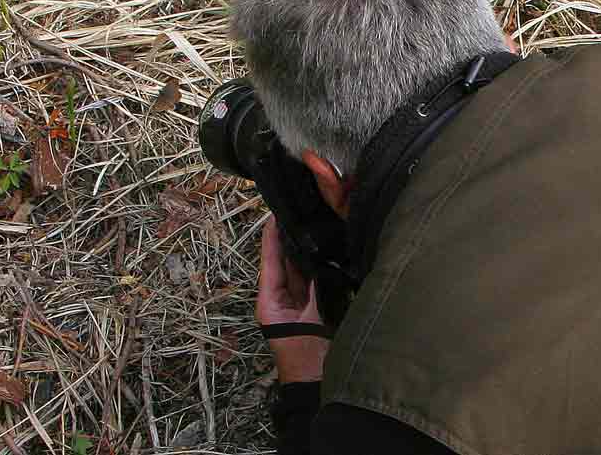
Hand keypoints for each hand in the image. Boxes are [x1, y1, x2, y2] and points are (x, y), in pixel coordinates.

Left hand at [256, 216, 329, 382]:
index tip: (275, 213)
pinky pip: (316, 282)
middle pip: (285, 263)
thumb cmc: (309, 361)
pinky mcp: (315, 310)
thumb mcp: (312, 321)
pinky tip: (329, 250)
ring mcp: (299, 305)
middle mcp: (282, 300)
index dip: (273, 237)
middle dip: (292, 239)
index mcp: (270, 302)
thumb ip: (317, 289)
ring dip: (307, 251)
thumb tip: (320, 259)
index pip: (270, 261)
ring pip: (301, 271)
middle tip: (301, 211)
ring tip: (315, 224)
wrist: (319, 389)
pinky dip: (321, 267)